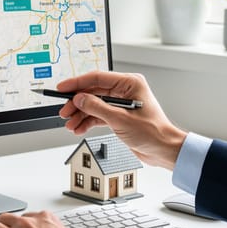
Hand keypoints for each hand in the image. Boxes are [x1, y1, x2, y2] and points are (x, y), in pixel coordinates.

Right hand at [57, 71, 186, 169]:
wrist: (163, 150)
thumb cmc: (153, 133)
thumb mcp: (121, 120)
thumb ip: (97, 107)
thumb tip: (79, 99)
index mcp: (130, 83)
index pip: (97, 78)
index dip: (77, 83)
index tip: (63, 88)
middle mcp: (125, 90)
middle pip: (93, 91)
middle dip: (77, 103)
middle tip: (64, 111)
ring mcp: (121, 103)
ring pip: (93, 104)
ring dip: (80, 114)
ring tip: (70, 124)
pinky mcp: (118, 116)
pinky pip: (98, 115)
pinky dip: (88, 121)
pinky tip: (79, 128)